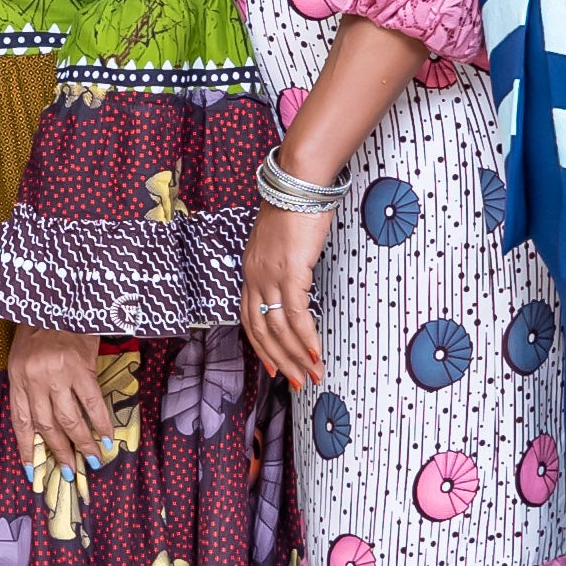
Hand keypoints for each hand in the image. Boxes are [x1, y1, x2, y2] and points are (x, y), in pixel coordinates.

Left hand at [5, 328, 124, 482]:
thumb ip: (31, 383)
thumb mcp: (24, 354)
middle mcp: (34, 379)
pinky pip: (92, 402)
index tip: (31, 471)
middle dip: (59, 452)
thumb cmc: (42, 324)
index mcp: (17, 377)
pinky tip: (106, 436)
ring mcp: (57, 374)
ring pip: (69, 419)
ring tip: (92, 459)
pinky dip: (100, 422)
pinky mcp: (80, 367)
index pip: (20, 420)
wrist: (58, 296)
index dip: (25, 448)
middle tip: (70, 472)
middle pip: (46, 425)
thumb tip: (47, 419)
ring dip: (81, 443)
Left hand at [242, 203, 329, 388]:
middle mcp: (254, 277)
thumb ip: (282, 263)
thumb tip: (296, 280)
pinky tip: (316, 352)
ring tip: (312, 376)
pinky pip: (296, 314)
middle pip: (261, 331)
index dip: (261, 346)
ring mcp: (270, 275)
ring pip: (278, 328)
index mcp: (250, 271)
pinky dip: (306, 337)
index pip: (249, 318)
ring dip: (297, 356)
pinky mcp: (291, 271)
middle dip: (280, 361)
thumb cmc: (295, 206)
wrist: (298, 182)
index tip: (274, 367)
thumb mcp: (281, 240)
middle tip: (297, 384)